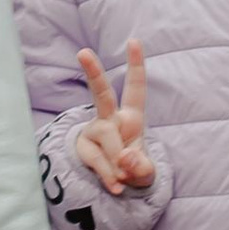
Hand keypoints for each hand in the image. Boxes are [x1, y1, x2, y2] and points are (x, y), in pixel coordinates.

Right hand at [71, 39, 155, 193]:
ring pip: (107, 137)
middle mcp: (110, 119)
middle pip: (101, 93)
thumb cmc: (133, 171)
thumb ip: (141, 166)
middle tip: (82, 52)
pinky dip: (109, 176)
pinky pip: (98, 161)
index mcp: (131, 117)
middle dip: (93, 72)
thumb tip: (124, 159)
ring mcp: (94, 132)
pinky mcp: (83, 148)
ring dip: (118, 162)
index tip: (134, 41)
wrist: (114, 188)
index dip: (136, 65)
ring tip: (124, 177)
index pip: (135, 88)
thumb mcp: (146, 172)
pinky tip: (116, 187)